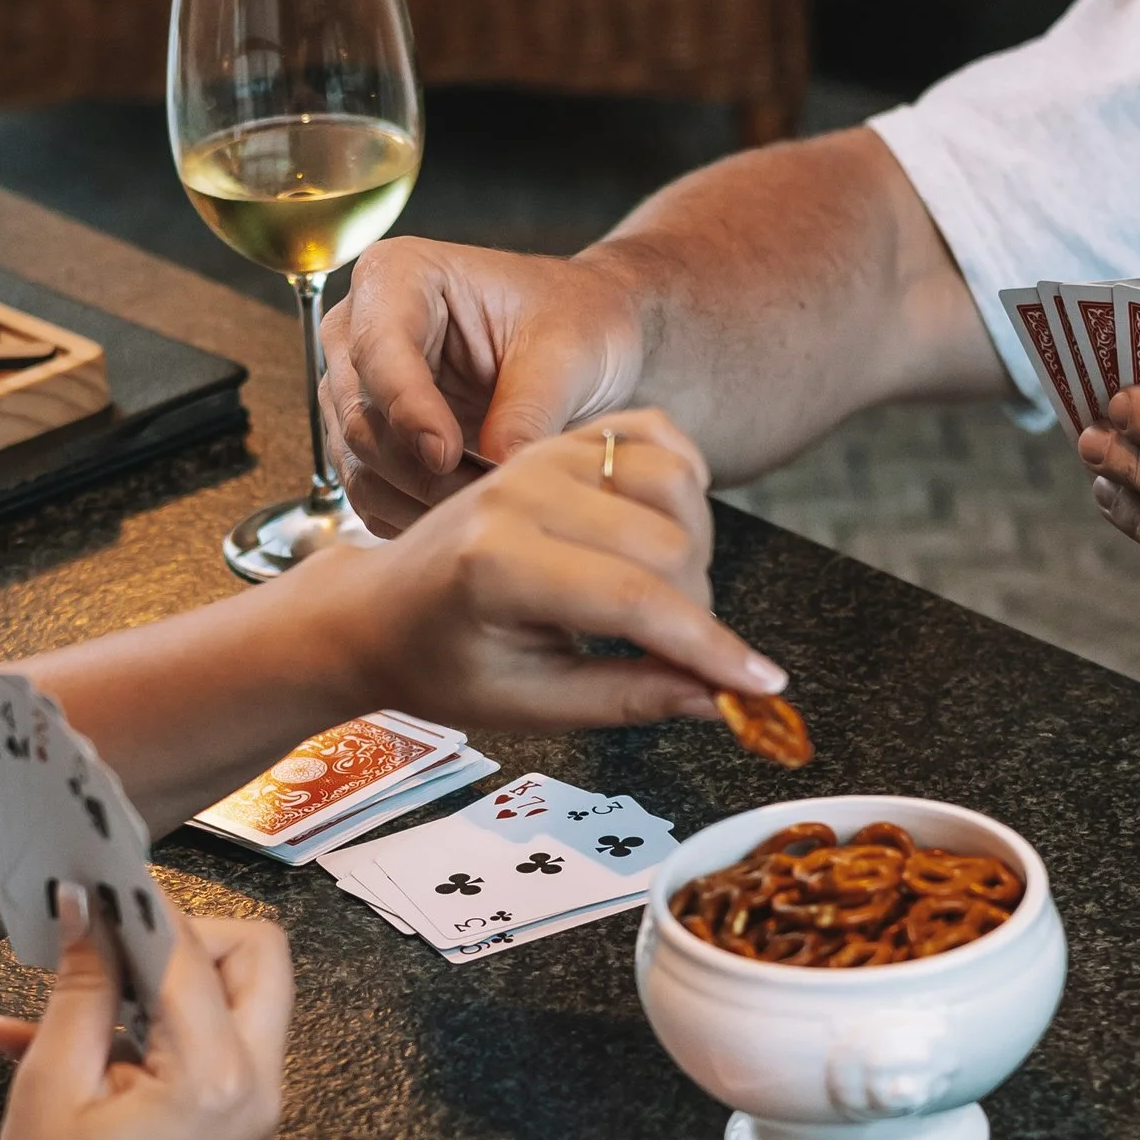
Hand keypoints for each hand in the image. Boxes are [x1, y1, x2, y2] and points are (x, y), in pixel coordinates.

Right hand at [0, 888, 291, 1139]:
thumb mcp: (51, 1089)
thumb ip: (80, 990)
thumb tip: (87, 911)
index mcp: (216, 1080)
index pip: (192, 949)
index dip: (138, 904)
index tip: (93, 877)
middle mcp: (255, 1090)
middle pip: (255, 958)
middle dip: (184, 932)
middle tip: (108, 933)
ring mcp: (252, 1112)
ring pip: (236, 1000)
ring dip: (162, 981)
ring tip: (73, 987)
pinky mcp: (232, 1127)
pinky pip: (207, 1048)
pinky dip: (148, 1031)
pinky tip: (55, 1038)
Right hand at [321, 239, 645, 530]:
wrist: (585, 340)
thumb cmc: (575, 318)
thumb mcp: (567, 350)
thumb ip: (528, 409)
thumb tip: (498, 472)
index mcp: (397, 276)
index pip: (378, 348)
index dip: (408, 408)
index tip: (448, 454)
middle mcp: (359, 332)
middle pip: (358, 414)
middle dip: (420, 466)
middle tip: (487, 495)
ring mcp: (357, 391)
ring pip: (358, 463)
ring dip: (418, 498)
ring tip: (488, 510)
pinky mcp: (369, 444)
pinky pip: (369, 494)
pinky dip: (412, 515)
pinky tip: (463, 521)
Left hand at [322, 408, 786, 731]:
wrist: (378, 608)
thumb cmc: (439, 661)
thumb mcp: (525, 703)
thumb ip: (626, 697)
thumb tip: (718, 699)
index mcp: (497, 565)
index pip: (635, 601)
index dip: (710, 647)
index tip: (760, 683)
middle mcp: (520, 492)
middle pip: (668, 543)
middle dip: (700, 612)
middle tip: (684, 660)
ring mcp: (541, 455)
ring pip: (675, 484)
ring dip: (696, 549)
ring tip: (662, 601)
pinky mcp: (559, 440)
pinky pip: (656, 436)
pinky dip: (684, 481)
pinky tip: (668, 529)